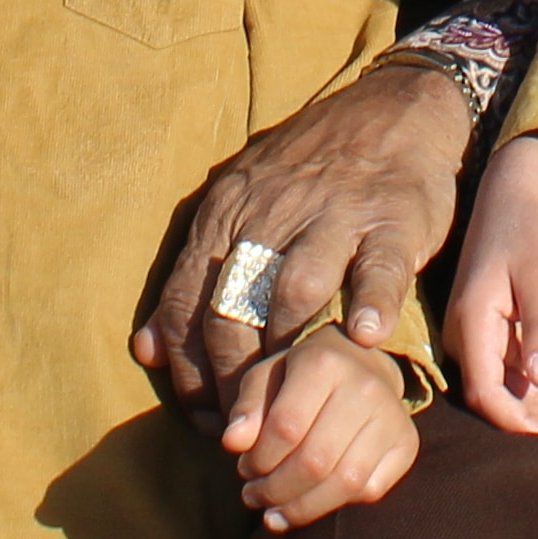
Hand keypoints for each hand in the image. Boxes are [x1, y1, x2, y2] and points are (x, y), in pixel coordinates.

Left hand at [136, 54, 470, 407]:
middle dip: (231, 379)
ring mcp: (332, 214)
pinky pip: (375, 267)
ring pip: (293, 290)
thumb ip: (195, 273)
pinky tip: (363, 339)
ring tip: (287, 405)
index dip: (187, 371)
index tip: (201, 419)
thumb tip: (145, 349)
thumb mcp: (238, 202)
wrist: (393, 108)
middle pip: (234, 308)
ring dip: (284, 351)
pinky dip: (368, 302)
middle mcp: (270, 212)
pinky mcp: (390, 219)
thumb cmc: (309, 170)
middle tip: (244, 430)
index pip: (186, 303)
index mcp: (226, 211)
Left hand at [221, 330, 420, 529]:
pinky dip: (335, 505)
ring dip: (301, 508)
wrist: (362, 365)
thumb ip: (247, 408)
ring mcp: (393, 416)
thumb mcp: (267, 378)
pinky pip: (370, 491)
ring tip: (273, 512)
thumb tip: (233, 443)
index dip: (258, 460)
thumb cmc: (302, 376)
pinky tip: (310, 503)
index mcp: (324, 363)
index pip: (285, 428)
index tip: (244, 468)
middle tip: (253, 497)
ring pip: (344, 483)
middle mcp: (365, 387)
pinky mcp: (407, 444)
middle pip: (314, 461)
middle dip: (275, 490)